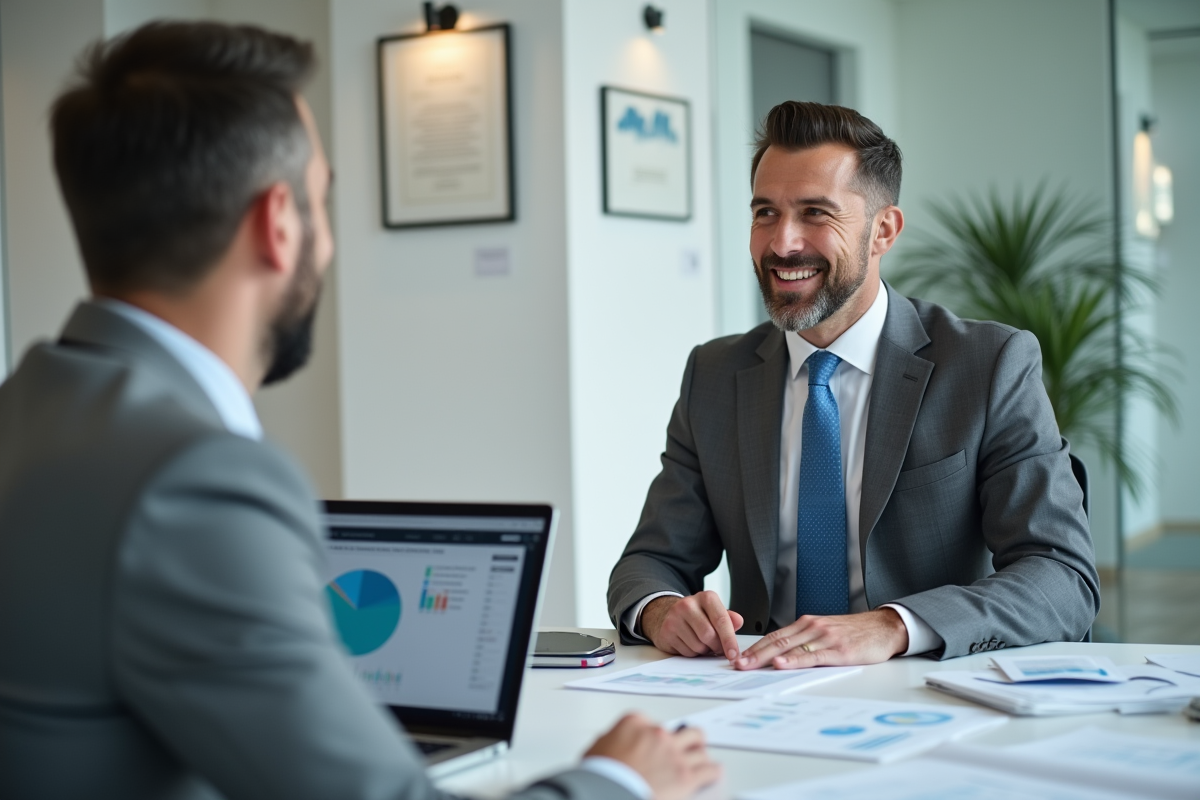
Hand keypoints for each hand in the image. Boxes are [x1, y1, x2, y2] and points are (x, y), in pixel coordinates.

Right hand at [585, 714, 720, 799]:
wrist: (609, 791)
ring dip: (700, 755)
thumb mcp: (596, 749)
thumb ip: (610, 741)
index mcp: (634, 723)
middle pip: (685, 731)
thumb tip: (610, 744)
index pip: (649, 721)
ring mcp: (674, 754)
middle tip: (690, 745)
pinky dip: (712, 772)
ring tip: (702, 760)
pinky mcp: (686, 776)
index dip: (652, 734)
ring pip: (700, 748)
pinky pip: (710, 770)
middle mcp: (658, 734)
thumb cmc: (600, 775)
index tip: (654, 740)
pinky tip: (713, 773)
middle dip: (688, 739)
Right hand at [641, 591, 744, 660]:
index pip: (721, 620)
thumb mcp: (715, 613)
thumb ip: (729, 619)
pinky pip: (686, 652)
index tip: (734, 654)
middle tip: (718, 648)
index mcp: (706, 597)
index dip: (729, 640)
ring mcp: (674, 618)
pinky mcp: (666, 632)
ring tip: (703, 643)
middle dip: (716, 647)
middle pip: (708, 635)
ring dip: (704, 651)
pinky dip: (692, 653)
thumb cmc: (699, 616)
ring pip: (697, 646)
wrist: (671, 615)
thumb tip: (738, 622)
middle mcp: (688, 604)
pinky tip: (690, 644)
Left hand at [734, 608, 907, 669]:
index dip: (755, 647)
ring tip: (749, 665)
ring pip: (790, 647)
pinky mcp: (838, 650)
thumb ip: (806, 641)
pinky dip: (794, 660)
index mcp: (807, 624)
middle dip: (754, 653)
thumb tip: (783, 656)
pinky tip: (782, 664)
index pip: (775, 636)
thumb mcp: (826, 632)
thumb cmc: (855, 633)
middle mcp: (813, 627)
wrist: (884, 628)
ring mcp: (825, 637)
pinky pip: (812, 656)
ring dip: (766, 657)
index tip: (738, 656)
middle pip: (777, 641)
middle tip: (736, 664)